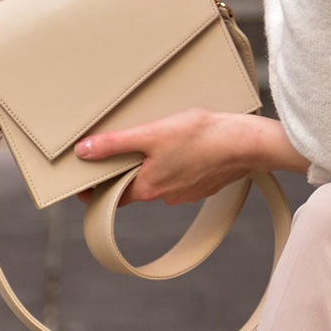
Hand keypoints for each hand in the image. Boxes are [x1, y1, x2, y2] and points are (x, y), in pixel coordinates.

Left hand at [74, 108, 255, 207]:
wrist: (247, 144)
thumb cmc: (202, 137)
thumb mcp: (151, 134)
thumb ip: (116, 144)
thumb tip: (84, 151)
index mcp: (147, 188)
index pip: (111, 196)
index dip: (96, 188)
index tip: (85, 181)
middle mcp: (164, 196)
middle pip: (135, 185)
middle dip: (128, 168)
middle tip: (124, 145)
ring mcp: (186, 192)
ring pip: (159, 179)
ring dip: (154, 164)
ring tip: (158, 138)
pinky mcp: (203, 184)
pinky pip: (181, 176)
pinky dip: (177, 163)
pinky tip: (185, 144)